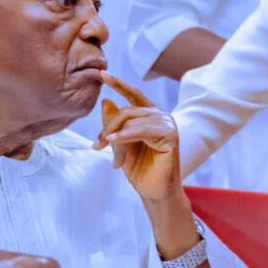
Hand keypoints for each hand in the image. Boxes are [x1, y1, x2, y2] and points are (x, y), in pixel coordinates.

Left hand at [94, 72, 181, 203]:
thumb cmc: (140, 170)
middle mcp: (160, 115)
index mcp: (150, 115)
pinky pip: (141, 130)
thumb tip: (106, 100)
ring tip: (113, 159)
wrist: (154, 194)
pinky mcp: (170, 136)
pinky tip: (112, 143)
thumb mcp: (120, 144)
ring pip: (131, 121)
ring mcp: (167, 124)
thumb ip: (114, 124)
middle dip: (108, 128)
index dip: (117, 83)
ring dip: (116, 139)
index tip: (100, 73)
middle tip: (97, 146)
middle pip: (127, 110)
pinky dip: (125, 136)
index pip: (133, 94)